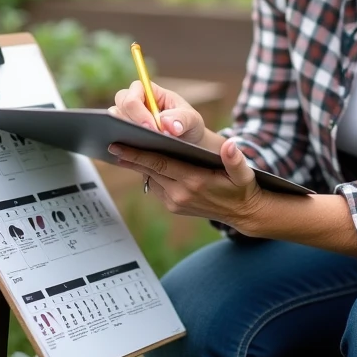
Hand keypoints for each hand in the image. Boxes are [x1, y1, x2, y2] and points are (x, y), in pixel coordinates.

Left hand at [107, 138, 264, 231]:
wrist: (243, 213)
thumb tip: (231, 144)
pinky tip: (144, 163)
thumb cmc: (242, 187)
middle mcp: (181, 193)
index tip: (117, 146)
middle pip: (149, 170)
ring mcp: (175, 202)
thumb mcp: (244, 173)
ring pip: (150, 178)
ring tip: (124, 149)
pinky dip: (149, 174)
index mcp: (194, 181)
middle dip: (130, 157)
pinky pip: (156, 186)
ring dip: (138, 166)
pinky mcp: (174, 206)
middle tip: (112, 143)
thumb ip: (235, 159)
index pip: (159, 163)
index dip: (137, 154)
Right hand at [108, 80, 209, 147]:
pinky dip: (118, 146)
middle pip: (119, 104)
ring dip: (121, 132)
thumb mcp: (193, 120)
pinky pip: (114, 138)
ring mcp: (127, 119)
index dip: (140, 108)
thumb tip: (166, 123)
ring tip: (135, 146)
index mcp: (151, 92)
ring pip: (113, 121)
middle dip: (130, 121)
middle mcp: (135, 103)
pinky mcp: (124, 136)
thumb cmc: (188, 126)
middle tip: (146, 137)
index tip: (152, 128)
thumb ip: (182, 119)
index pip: (136, 90)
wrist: (188, 145)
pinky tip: (127, 157)